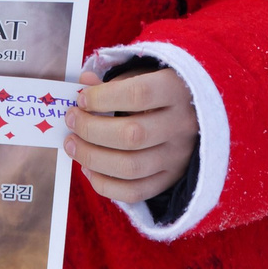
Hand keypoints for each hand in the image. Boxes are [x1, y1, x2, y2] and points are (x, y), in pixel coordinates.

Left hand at [67, 68, 198, 202]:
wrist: (196, 118)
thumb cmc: (159, 92)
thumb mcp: (143, 76)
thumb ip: (113, 81)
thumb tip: (83, 82)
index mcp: (178, 91)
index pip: (139, 94)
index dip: (103, 97)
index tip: (81, 99)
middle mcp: (182, 126)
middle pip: (132, 135)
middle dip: (91, 129)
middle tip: (71, 120)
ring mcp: (178, 157)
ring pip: (130, 167)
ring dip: (92, 157)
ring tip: (72, 144)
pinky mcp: (170, 180)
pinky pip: (134, 192)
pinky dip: (104, 184)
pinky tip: (88, 168)